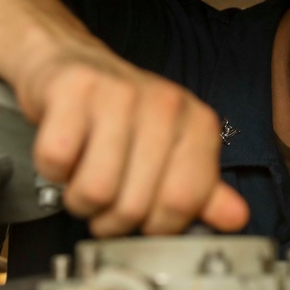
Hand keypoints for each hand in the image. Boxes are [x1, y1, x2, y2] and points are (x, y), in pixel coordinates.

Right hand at [17, 45, 248, 236]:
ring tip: (84, 181)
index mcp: (199, 124)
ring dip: (81, 200)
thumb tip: (236, 219)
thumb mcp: (173, 149)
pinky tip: (67, 155)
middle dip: (113, 220)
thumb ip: (203, 189)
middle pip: (137, 205)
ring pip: (96, 190)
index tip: (145, 221)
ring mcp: (119, 94)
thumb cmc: (125, 115)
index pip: (185, 201)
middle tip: (106, 205)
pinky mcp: (73, 90)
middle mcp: (166, 105)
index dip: (158, 226)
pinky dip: (53, 171)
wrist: (74, 62)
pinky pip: (56, 161)